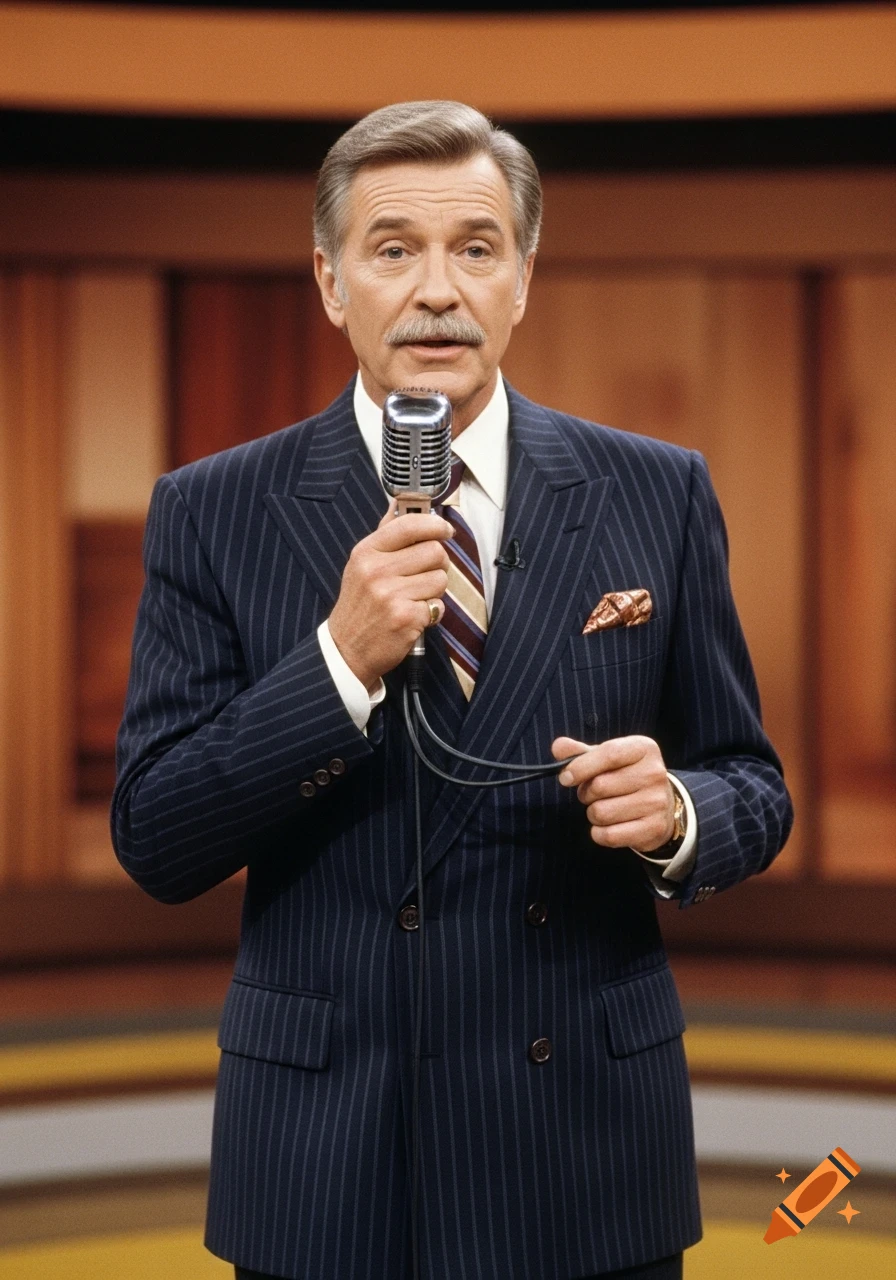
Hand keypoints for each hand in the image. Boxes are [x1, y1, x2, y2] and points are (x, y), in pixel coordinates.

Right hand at [328, 503, 452, 689]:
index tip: (445, 529)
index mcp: (366, 552)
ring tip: (415, 598)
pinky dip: (431, 613)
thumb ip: (384, 535)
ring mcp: (390, 594)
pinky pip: (438, 606)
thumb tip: (398, 503)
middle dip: (438, 564)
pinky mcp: (405, 617)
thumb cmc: (359, 605)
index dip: (435, 524)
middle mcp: (376, 570)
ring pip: (440, 579)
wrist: (346, 649)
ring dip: (435, 591)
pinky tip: (413, 617)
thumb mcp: (361, 565)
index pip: (409, 524)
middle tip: (425, 575)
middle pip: (434, 551)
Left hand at [551, 735, 674, 852]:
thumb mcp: (607, 758)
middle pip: (600, 786)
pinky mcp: (654, 828)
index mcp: (643, 748)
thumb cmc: (627, 776)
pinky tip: (609, 825)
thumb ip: (580, 752)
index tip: (565, 777)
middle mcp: (654, 773)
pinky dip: (599, 833)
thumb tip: (558, 747)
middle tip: (594, 794)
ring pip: (601, 812)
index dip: (581, 766)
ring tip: (605, 808)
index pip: (609, 753)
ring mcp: (657, 802)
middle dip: (586, 793)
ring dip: (593, 813)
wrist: (662, 805)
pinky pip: (609, 835)